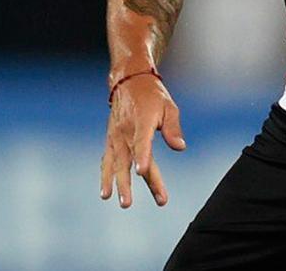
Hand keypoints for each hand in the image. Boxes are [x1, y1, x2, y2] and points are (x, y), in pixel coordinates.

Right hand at [100, 73, 186, 207]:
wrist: (129, 81)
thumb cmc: (154, 96)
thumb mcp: (169, 107)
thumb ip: (173, 128)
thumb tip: (180, 148)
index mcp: (143, 120)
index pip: (142, 141)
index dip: (142, 156)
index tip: (142, 172)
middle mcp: (126, 130)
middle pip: (128, 159)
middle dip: (128, 183)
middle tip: (129, 203)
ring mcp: (115, 136)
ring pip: (115, 163)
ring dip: (116, 184)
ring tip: (119, 202)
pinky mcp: (110, 139)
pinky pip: (108, 159)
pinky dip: (106, 175)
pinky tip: (106, 192)